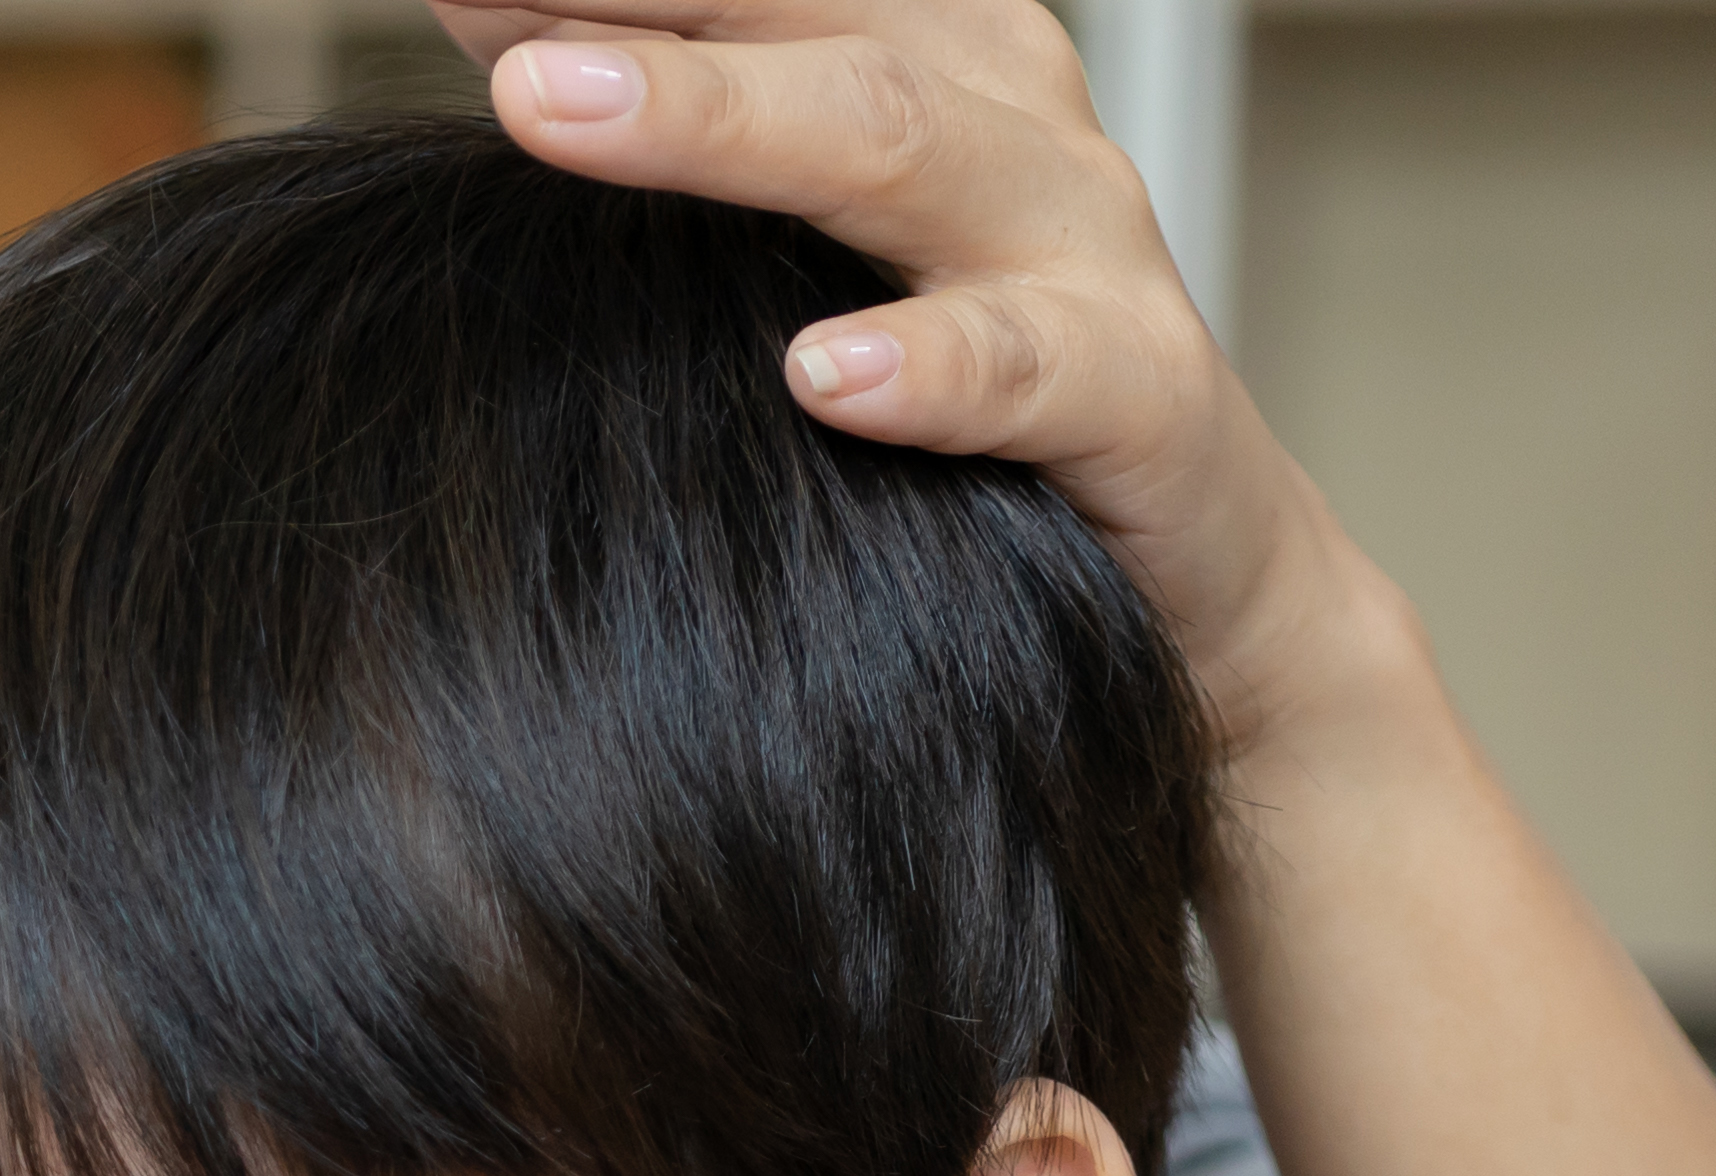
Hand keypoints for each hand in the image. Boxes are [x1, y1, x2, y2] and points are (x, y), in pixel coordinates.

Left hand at [452, 0, 1391, 757]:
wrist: (1211, 578)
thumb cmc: (982, 398)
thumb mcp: (823, 245)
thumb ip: (690, 139)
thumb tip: (505, 39)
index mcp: (922, 47)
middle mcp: (1001, 112)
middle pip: (799, 10)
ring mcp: (1079, 244)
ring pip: (894, 144)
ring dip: (718, 117)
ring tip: (553, 105)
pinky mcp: (1141, 394)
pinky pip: (1030, 367)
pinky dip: (930, 366)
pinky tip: (822, 375)